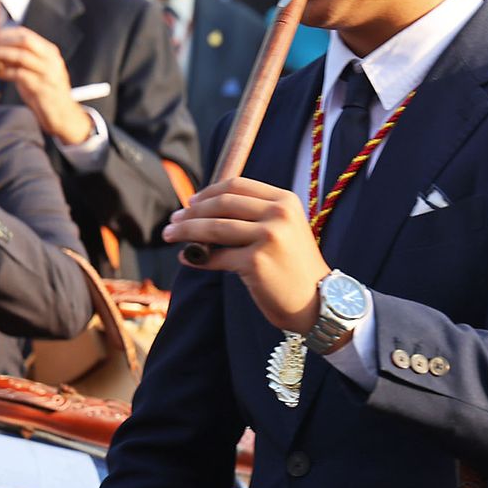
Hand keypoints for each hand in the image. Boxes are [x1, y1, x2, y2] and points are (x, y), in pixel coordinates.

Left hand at [0, 27, 91, 144]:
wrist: (64, 114)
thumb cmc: (45, 92)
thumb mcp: (35, 71)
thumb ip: (19, 60)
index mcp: (49, 51)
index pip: (25, 34)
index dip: (3, 34)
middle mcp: (51, 59)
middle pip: (23, 41)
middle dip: (0, 41)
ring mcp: (48, 73)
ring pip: (20, 56)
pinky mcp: (42, 88)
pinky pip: (19, 75)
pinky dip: (4, 72)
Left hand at [164, 177, 327, 333]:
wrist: (317, 301)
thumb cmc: (294, 267)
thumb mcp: (284, 229)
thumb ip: (253, 215)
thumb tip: (203, 210)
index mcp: (285, 201)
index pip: (237, 186)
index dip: (209, 192)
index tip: (191, 202)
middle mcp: (278, 214)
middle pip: (222, 203)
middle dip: (192, 211)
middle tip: (174, 220)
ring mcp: (268, 237)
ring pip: (214, 228)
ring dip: (186, 231)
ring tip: (170, 235)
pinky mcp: (255, 262)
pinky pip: (216, 257)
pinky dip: (198, 257)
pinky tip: (188, 258)